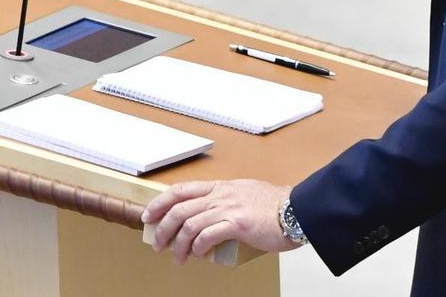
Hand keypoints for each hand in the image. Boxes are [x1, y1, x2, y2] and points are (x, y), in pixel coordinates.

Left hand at [143, 179, 297, 263]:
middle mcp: (220, 195)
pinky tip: (198, 255)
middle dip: (163, 228)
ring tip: (178, 257)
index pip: (180, 190)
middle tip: (157, 243)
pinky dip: (198, 247)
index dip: (160, 202)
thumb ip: (226, 200)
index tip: (148, 215)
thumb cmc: (274, 205)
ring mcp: (227, 207)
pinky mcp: (237, 223)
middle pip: (179, 208)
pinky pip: (208, 235)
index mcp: (219, 187)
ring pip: (189, 224)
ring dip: (179, 244)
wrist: (296, 209)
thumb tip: (210, 217)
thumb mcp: (243, 193)